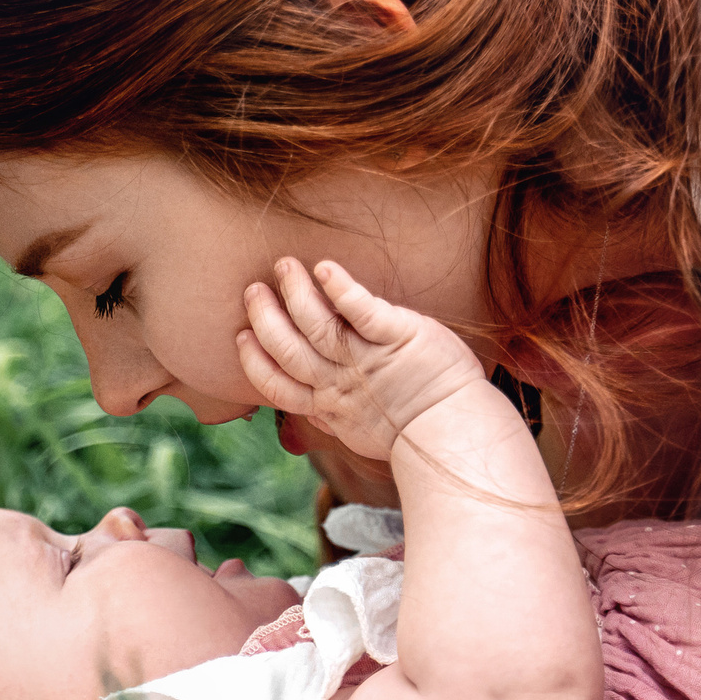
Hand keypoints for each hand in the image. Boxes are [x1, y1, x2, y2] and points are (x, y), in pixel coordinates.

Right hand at [237, 259, 487, 462]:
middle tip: (252, 290)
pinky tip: (324, 268)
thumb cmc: (416, 430)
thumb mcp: (362, 433)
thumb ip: (333, 416)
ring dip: (295, 294)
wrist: (459, 432)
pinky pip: (363, 310)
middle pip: (289, 349)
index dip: (254, 360)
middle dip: (265, 318)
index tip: (241, 337)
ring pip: (316, 324)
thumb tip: (309, 412)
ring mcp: (367, 360)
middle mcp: (340, 383)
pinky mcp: (398, 337)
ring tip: (283, 266)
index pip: (277, 384)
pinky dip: (340, 289)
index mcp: (329, 406)